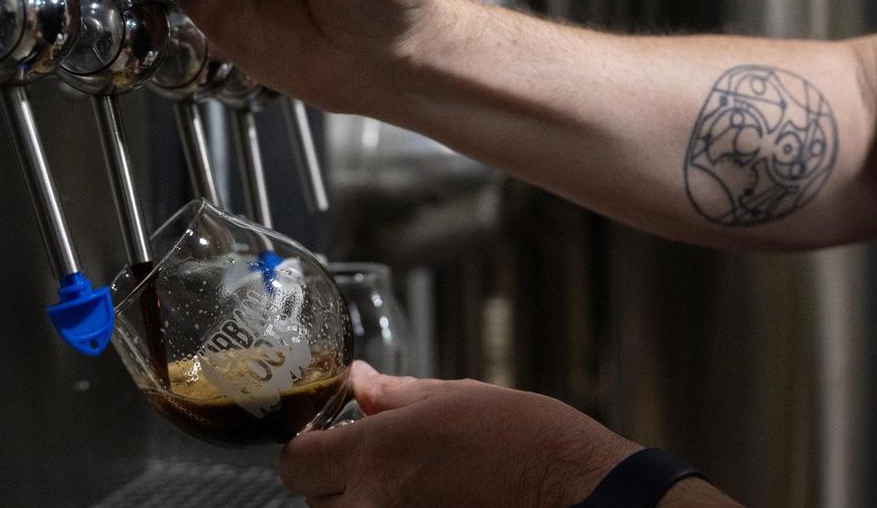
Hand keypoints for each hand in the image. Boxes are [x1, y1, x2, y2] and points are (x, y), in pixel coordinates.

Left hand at [279, 361, 638, 506]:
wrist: (579, 494)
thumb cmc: (530, 443)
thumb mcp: (458, 398)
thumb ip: (395, 395)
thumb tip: (358, 382)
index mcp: (379, 456)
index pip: (296, 461)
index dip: (308, 445)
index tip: (326, 435)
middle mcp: (376, 506)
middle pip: (312, 497)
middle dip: (333, 475)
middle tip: (373, 455)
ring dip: (358, 501)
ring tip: (406, 480)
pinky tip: (425, 499)